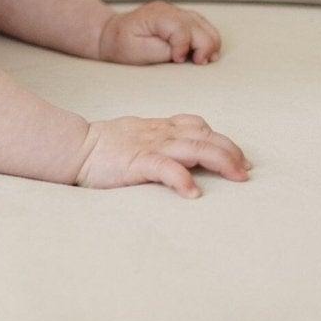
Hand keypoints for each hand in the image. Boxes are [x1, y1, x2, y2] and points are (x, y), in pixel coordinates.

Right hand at [74, 114, 252, 198]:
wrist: (74, 146)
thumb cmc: (102, 146)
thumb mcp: (136, 134)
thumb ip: (158, 139)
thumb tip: (180, 152)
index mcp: (159, 127)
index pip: (199, 126)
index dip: (223, 140)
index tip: (240, 159)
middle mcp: (161, 133)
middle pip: (206, 136)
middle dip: (231, 152)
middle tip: (246, 172)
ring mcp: (151, 146)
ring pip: (196, 148)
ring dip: (222, 161)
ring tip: (237, 177)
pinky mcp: (138, 161)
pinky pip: (166, 168)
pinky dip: (183, 179)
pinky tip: (194, 193)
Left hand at [98, 1, 221, 64]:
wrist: (112, 35)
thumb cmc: (122, 45)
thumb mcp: (136, 51)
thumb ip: (162, 51)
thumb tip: (184, 53)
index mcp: (156, 15)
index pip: (181, 28)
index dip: (184, 47)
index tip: (177, 60)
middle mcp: (170, 10)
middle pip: (199, 27)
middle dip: (203, 48)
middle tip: (197, 64)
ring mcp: (178, 13)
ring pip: (206, 27)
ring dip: (210, 45)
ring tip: (203, 61)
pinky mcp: (182, 20)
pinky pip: (204, 28)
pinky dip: (208, 41)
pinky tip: (203, 55)